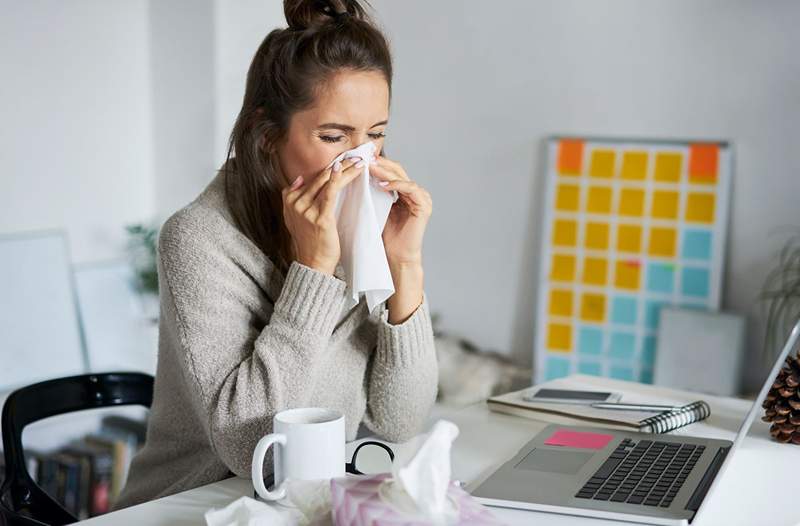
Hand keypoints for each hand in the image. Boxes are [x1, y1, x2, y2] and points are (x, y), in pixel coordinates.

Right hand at [281, 157, 363, 274]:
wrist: (313, 263)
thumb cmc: (310, 242)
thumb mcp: (295, 219)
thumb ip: (294, 198)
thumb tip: (299, 179)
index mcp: (289, 201)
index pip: (311, 179)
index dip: (328, 168)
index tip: (343, 160)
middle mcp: (295, 204)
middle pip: (319, 177)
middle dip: (339, 165)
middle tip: (354, 155)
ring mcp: (306, 210)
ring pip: (326, 182)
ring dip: (345, 169)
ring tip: (358, 162)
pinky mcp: (319, 218)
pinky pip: (330, 193)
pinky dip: (338, 179)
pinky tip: (346, 170)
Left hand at [369, 156, 432, 264]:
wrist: (396, 256)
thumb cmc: (386, 236)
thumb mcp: (378, 208)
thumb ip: (375, 192)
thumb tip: (359, 173)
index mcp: (406, 192)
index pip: (391, 172)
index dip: (377, 164)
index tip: (361, 158)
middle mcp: (416, 193)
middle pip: (398, 171)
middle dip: (381, 164)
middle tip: (365, 157)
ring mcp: (422, 198)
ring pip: (403, 178)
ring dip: (386, 172)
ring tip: (370, 168)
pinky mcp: (424, 205)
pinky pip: (411, 188)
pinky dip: (396, 185)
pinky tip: (382, 185)